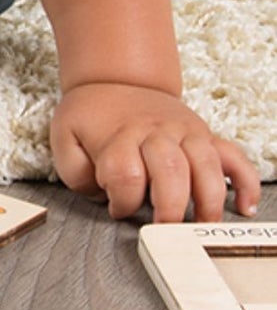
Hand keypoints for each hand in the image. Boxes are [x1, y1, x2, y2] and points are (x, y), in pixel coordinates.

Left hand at [51, 83, 259, 222]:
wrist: (116, 79)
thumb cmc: (91, 113)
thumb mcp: (64, 136)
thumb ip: (75, 171)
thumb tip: (100, 195)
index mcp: (120, 136)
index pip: (124, 174)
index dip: (121, 200)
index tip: (116, 208)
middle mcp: (157, 133)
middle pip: (171, 171)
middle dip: (170, 207)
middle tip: (165, 230)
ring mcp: (186, 134)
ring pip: (207, 166)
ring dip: (209, 200)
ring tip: (202, 226)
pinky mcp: (205, 136)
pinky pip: (234, 157)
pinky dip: (245, 182)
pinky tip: (244, 206)